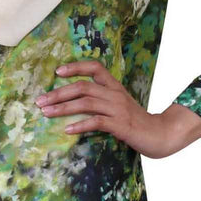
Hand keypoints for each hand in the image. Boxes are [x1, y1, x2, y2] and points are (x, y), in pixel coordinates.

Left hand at [34, 60, 200, 158]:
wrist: (160, 134)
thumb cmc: (136, 121)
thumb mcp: (119, 104)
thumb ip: (102, 100)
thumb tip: (74, 102)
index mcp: (114, 86)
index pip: (95, 67)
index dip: (76, 67)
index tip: (57, 72)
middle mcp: (115, 94)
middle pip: (83, 87)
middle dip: (58, 93)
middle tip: (40, 101)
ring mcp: (117, 109)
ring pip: (86, 103)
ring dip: (63, 108)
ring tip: (46, 113)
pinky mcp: (120, 125)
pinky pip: (96, 122)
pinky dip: (80, 125)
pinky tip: (67, 129)